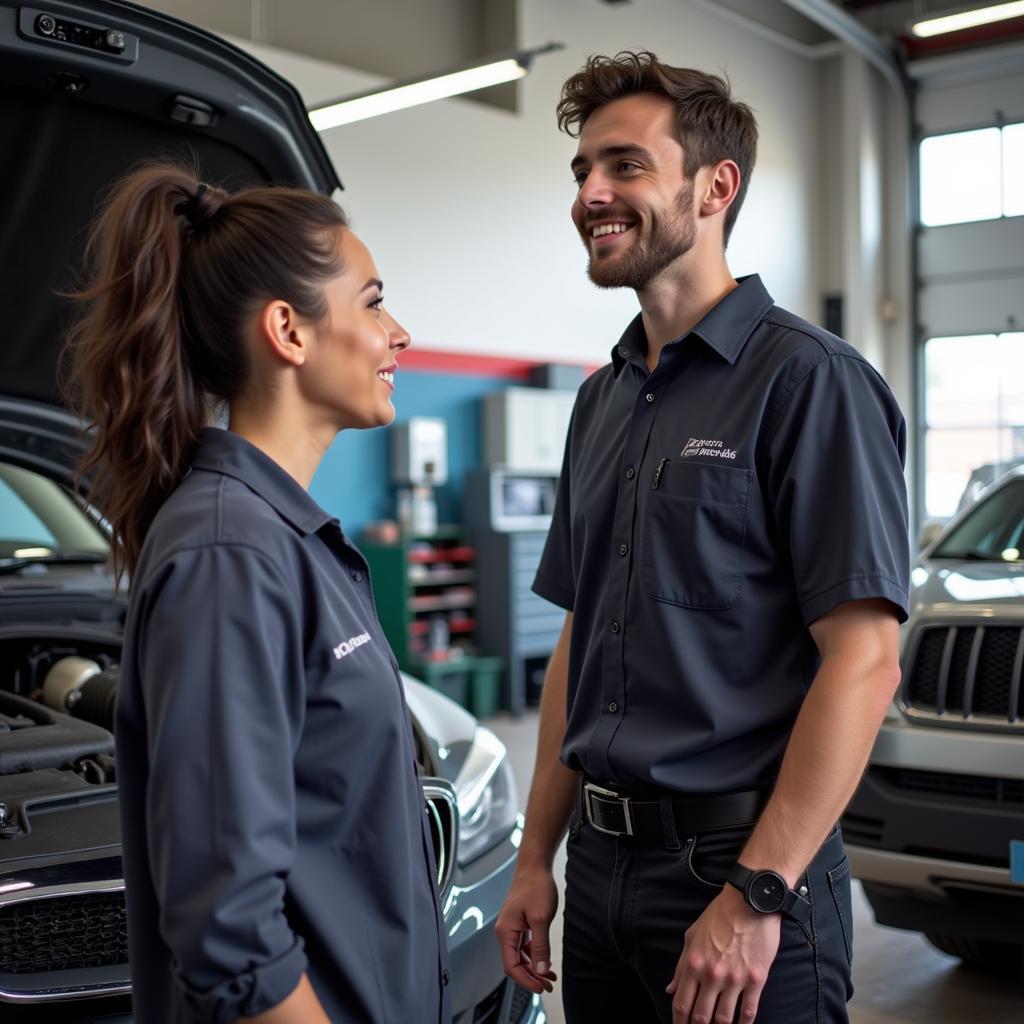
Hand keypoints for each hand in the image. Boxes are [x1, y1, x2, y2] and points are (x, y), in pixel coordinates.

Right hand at [494, 864, 558, 994]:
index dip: (526, 980)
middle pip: (515, 964)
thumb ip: (540, 946)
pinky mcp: (519, 923)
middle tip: (549, 986)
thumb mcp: (541, 918)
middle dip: (531, 977)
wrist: (534, 866)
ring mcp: (512, 927)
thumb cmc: (535, 886)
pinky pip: (524, 946)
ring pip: (520, 956)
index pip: (511, 966)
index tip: (541, 988)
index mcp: (505, 931)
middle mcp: (505, 931)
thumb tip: (541, 970)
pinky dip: (534, 956)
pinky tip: (545, 962)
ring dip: (534, 968)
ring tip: (550, 978)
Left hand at [666, 885, 780, 1023]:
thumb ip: (681, 965)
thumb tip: (671, 988)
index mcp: (694, 963)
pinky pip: (749, 1011)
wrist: (748, 902)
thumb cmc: (719, 916)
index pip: (681, 1002)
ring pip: (724, 1018)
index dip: (678, 1021)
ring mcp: (735, 978)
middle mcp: (712, 974)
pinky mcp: (756, 979)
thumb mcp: (692, 935)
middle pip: (701, 1016)